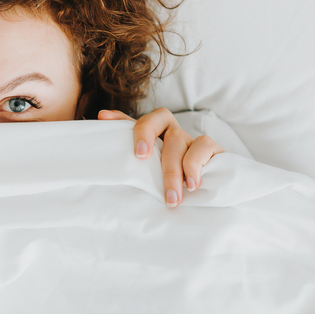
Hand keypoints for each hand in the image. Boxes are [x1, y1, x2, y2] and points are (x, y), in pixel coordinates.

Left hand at [98, 107, 222, 207]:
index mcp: (155, 134)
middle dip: (148, 137)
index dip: (130, 121)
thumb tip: (102, 116)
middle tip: (140, 158)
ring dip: (172, 169)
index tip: (114, 128)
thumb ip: (126, 147)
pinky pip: (203, 145)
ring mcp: (193, 140)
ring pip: (179, 138)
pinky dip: (195, 165)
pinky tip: (191, 185)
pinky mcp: (213, 149)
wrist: (210, 194)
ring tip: (170, 197)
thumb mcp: (146, 170)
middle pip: (160, 120)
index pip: (142, 117)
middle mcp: (173, 132)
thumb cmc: (169, 182)